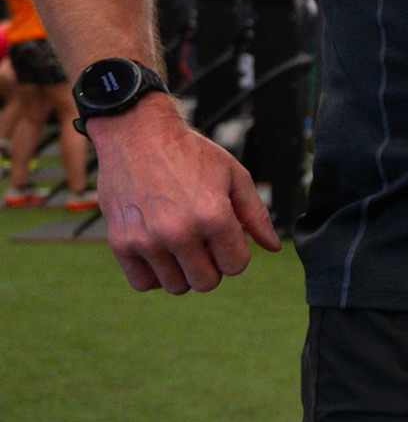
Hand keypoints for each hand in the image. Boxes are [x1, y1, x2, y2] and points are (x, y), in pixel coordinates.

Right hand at [90, 95, 279, 293]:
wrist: (138, 135)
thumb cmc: (191, 154)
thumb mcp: (234, 175)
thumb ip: (256, 214)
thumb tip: (273, 248)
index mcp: (213, 216)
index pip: (235, 265)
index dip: (236, 253)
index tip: (227, 237)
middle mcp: (179, 232)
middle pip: (207, 282)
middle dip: (213, 266)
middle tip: (206, 243)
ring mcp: (147, 240)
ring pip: (176, 286)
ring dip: (184, 271)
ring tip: (183, 245)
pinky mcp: (120, 242)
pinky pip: (142, 283)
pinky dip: (155, 275)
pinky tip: (162, 253)